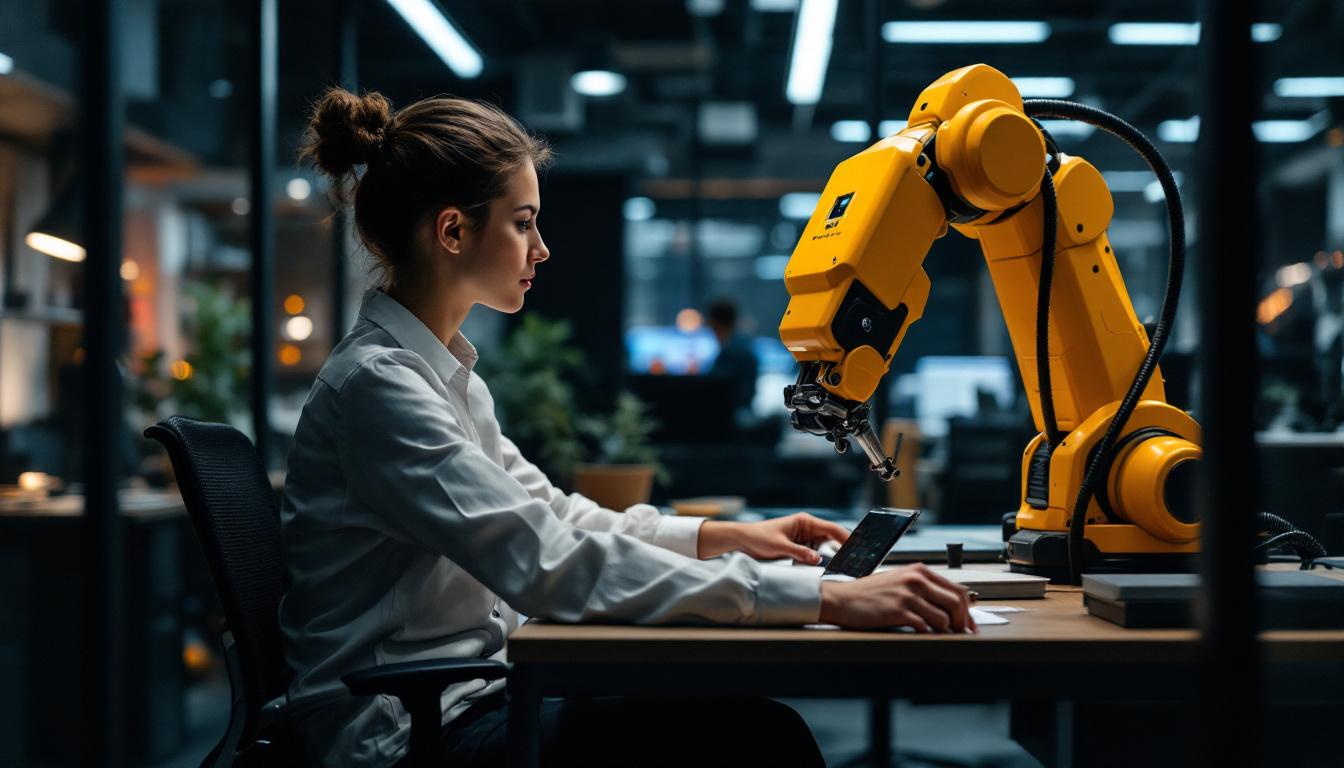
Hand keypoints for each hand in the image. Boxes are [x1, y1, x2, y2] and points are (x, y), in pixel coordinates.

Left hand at [697, 512, 849, 563]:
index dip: (845, 538)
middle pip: (832, 538)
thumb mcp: (780, 546)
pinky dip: (821, 559)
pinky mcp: (800, 546)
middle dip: (842, 548)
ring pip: (825, 547)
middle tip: (854, 561)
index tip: (857, 548)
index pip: (831, 528)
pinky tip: (827, 567)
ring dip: (832, 555)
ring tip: (843, 566)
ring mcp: (805, 537)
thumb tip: (817, 559)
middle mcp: (808, 528)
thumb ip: (799, 552)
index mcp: (805, 521)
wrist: (743, 540)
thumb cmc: (759, 538)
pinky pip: (816, 553)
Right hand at [819, 563, 977, 633]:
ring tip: (941, 636)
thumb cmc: (870, 593)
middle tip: (962, 633)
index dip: (968, 609)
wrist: (843, 599)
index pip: (956, 589)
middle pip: (956, 602)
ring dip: (946, 630)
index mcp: (919, 571)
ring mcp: (907, 595)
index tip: (969, 623)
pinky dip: (928, 634)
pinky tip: (924, 635)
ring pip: (943, 617)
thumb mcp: (899, 581)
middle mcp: (916, 580)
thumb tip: (949, 605)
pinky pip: (925, 626)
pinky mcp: (898, 611)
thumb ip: (923, 588)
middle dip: (963, 622)